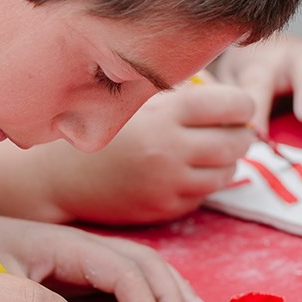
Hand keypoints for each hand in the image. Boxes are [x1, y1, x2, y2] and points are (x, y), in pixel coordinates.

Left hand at [0, 210, 211, 301]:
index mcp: (66, 244)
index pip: (122, 269)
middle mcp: (81, 245)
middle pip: (143, 261)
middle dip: (169, 294)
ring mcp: (82, 255)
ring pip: (141, 264)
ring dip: (171, 290)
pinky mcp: (77, 270)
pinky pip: (126, 275)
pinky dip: (153, 291)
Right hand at [35, 85, 254, 225]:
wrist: (58, 175)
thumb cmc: (100, 128)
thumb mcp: (136, 98)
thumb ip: (182, 93)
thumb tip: (233, 97)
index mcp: (165, 113)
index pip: (235, 105)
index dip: (243, 105)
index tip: (237, 106)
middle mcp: (170, 149)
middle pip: (238, 142)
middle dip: (240, 134)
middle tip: (230, 129)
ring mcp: (168, 183)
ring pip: (227, 173)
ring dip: (225, 161)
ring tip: (207, 150)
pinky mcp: (163, 209)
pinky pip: (203, 195)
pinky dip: (201, 182)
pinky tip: (182, 171)